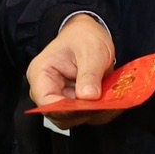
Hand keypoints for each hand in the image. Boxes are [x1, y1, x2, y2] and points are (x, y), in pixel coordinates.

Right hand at [27, 12, 121, 127]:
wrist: (88, 34)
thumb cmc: (83, 37)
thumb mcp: (91, 50)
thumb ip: (89, 74)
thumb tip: (88, 97)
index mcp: (41, 74)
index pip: (47, 102)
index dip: (67, 109)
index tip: (89, 106)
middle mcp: (47, 90)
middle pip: (60, 115)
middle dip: (84, 112)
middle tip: (107, 104)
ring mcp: (60, 98)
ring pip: (75, 119)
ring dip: (95, 114)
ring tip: (113, 102)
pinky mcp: (74, 104)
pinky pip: (86, 115)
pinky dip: (101, 112)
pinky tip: (113, 103)